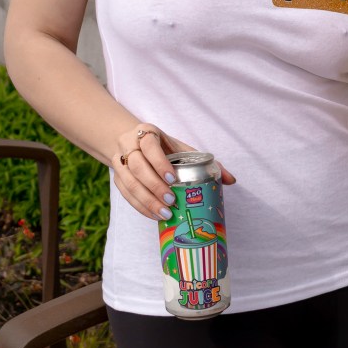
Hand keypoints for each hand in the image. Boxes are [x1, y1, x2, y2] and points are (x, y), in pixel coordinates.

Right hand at [112, 124, 235, 219]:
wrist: (135, 143)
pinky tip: (154, 215)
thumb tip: (231, 180)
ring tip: (164, 213)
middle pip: (137, 166)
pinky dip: (140, 206)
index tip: (173, 179)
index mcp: (146, 132)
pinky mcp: (117, 177)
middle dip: (154, 186)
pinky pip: (125, 194)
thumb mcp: (182, 149)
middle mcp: (129, 144)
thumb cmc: (164, 148)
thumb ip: (206, 161)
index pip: (149, 145)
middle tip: (171, 201)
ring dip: (146, 200)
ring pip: (128, 182)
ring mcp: (119, 161)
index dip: (159, 162)